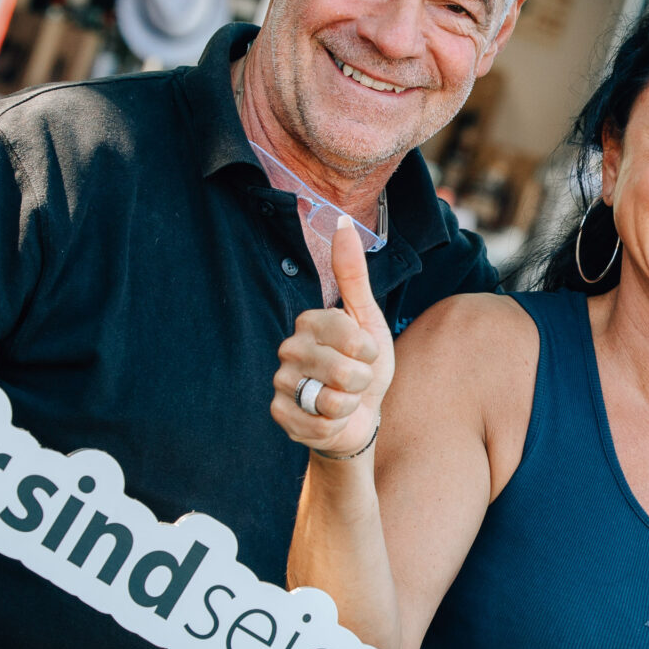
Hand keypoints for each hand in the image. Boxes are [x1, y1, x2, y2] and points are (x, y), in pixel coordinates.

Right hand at [271, 224, 392, 459]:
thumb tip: (342, 222)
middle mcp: (289, 348)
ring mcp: (281, 382)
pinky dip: (336, 426)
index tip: (365, 354)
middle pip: (343, 371)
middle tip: (354, 381)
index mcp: (309, 322)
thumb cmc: (363, 365)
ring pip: (333, 400)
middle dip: (361, 382)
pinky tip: (330, 418)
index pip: (351, 337)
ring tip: (342, 399)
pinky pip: (320, 424)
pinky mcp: (279, 414)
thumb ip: (353, 274)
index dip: (369, 352)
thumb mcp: (367, 318)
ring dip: (349, 405)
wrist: (357, 416)